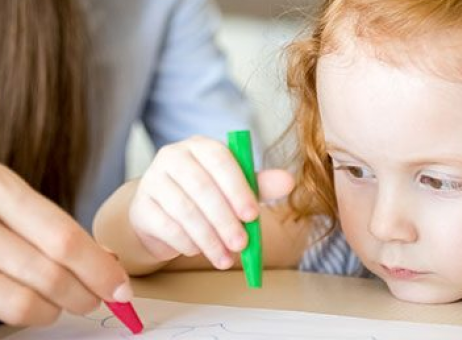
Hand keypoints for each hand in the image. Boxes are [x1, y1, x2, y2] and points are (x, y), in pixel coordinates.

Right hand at [0, 165, 132, 325]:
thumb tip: (108, 262)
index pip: (64, 238)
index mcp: (1, 189)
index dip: (99, 268)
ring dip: (55, 309)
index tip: (121, 287)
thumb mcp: (12, 195)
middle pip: (48, 272)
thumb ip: (54, 226)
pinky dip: (27, 312)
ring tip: (65, 302)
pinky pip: (0, 308)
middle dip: (84, 293)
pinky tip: (35, 303)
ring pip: (22, 301)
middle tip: (100, 298)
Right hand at [129, 136, 293, 267]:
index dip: (237, 187)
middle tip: (242, 244)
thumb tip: (288, 181)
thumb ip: (259, 185)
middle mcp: (173, 157)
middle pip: (201, 187)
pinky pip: (167, 227)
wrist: (162, 213)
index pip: (220, 159)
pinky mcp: (141, 207)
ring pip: (184, 211)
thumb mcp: (234, 188)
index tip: (253, 215)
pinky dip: (188, 243)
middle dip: (225, 219)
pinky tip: (200, 251)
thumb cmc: (204, 197)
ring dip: (209, 238)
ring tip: (226, 257)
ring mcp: (153, 180)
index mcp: (201, 146)